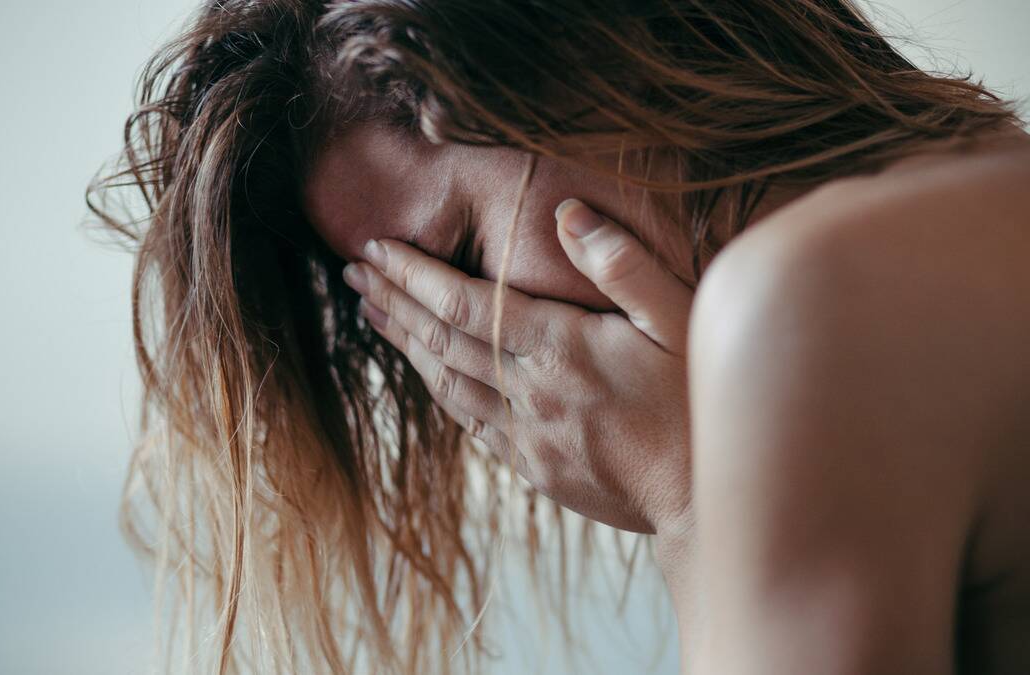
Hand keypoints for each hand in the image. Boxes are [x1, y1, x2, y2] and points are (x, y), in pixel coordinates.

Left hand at [342, 199, 692, 533]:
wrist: (702, 500)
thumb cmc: (700, 402)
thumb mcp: (682, 320)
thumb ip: (624, 264)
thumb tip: (567, 213)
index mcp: (561, 347)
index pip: (464, 302)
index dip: (413, 273)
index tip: (377, 248)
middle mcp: (530, 390)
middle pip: (441, 340)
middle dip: (393, 300)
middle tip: (354, 271)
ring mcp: (526, 434)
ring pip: (445, 383)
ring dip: (404, 344)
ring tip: (372, 312)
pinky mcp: (531, 466)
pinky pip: (469, 421)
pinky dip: (439, 389)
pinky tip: (425, 371)